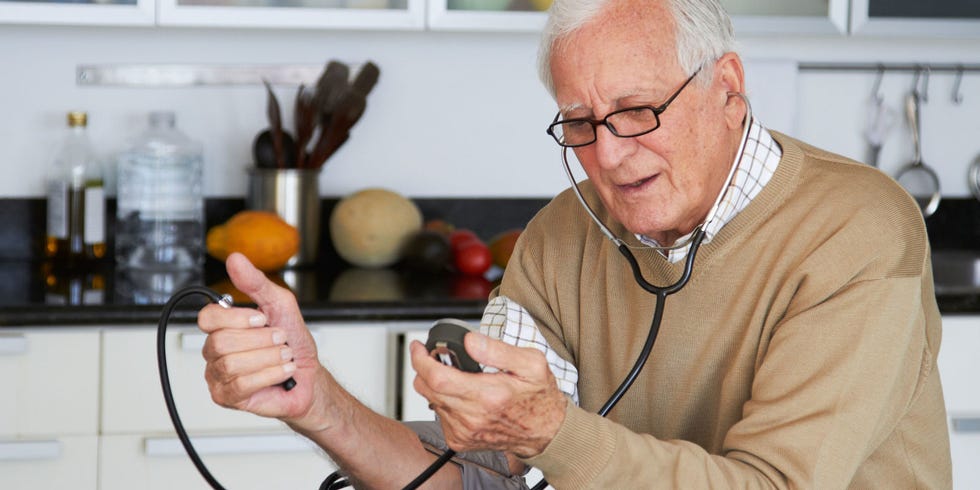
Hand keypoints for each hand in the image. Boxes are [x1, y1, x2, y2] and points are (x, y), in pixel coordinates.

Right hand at [197, 252, 320, 425]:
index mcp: (223, 327)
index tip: (262, 318)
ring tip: (283, 357)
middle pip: (221, 342)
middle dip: (261, 340)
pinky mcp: (226, 397)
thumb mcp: (280, 305)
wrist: (309, 376)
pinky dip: (270, 374)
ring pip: (231, 364)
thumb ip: (256, 283)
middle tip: (280, 340)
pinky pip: (241, 384)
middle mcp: (215, 351)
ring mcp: (218, 375)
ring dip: (268, 358)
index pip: (207, 317)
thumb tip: (235, 259)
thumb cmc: (292, 343)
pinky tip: (282, 371)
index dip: (236, 318)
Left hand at [410, 332, 566, 457]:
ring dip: (435, 384)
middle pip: (427, 388)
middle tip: (434, 356)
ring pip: (431, 401)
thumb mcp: (531, 364)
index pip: (438, 377)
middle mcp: (472, 417)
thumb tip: (469, 341)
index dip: (421, 360)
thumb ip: (498, 350)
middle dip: (424, 368)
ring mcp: (464, 431)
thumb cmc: (540, 397)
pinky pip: (439, 415)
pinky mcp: (460, 440)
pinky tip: (462, 396)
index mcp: (488, 395)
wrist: (546, 433)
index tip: (419, 348)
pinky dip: (444, 401)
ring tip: (456, 376)